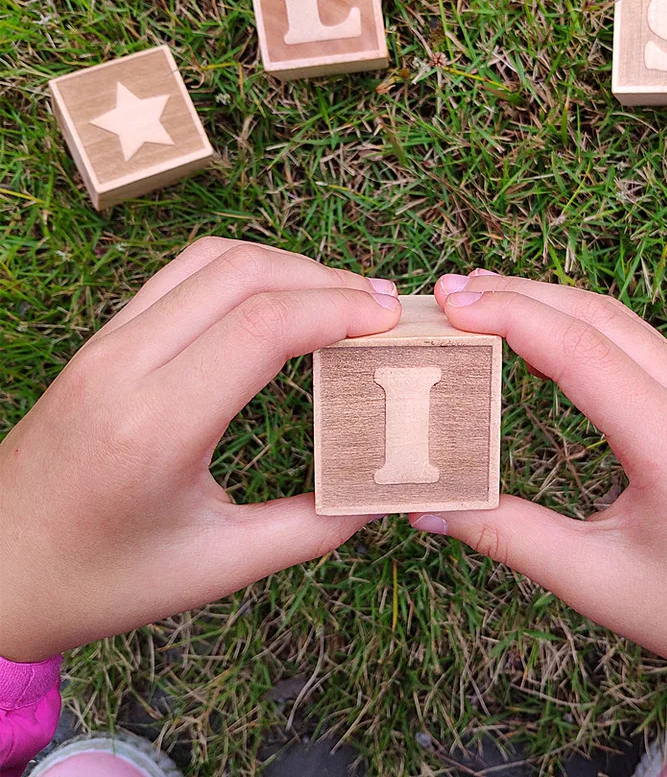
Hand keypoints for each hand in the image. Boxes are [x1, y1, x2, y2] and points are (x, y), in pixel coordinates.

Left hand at [0, 238, 400, 662]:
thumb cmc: (99, 580)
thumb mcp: (214, 567)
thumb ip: (308, 529)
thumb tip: (378, 492)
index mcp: (155, 426)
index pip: (263, 326)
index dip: (339, 310)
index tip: (392, 323)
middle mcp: (125, 366)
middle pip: (243, 273)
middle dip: (327, 279)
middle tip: (384, 309)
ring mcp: (107, 343)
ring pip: (212, 260)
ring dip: (287, 266)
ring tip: (341, 299)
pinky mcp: (103, 339)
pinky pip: (183, 274)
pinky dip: (246, 272)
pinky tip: (281, 301)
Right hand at [414, 273, 666, 676]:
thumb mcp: (592, 579)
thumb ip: (507, 536)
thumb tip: (428, 506)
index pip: (579, 349)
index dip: (509, 316)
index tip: (449, 303)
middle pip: (597, 316)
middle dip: (519, 294)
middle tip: (449, 291)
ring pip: (618, 320)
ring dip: (548, 302)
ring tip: (481, 298)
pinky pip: (636, 339)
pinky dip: (578, 323)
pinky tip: (539, 330)